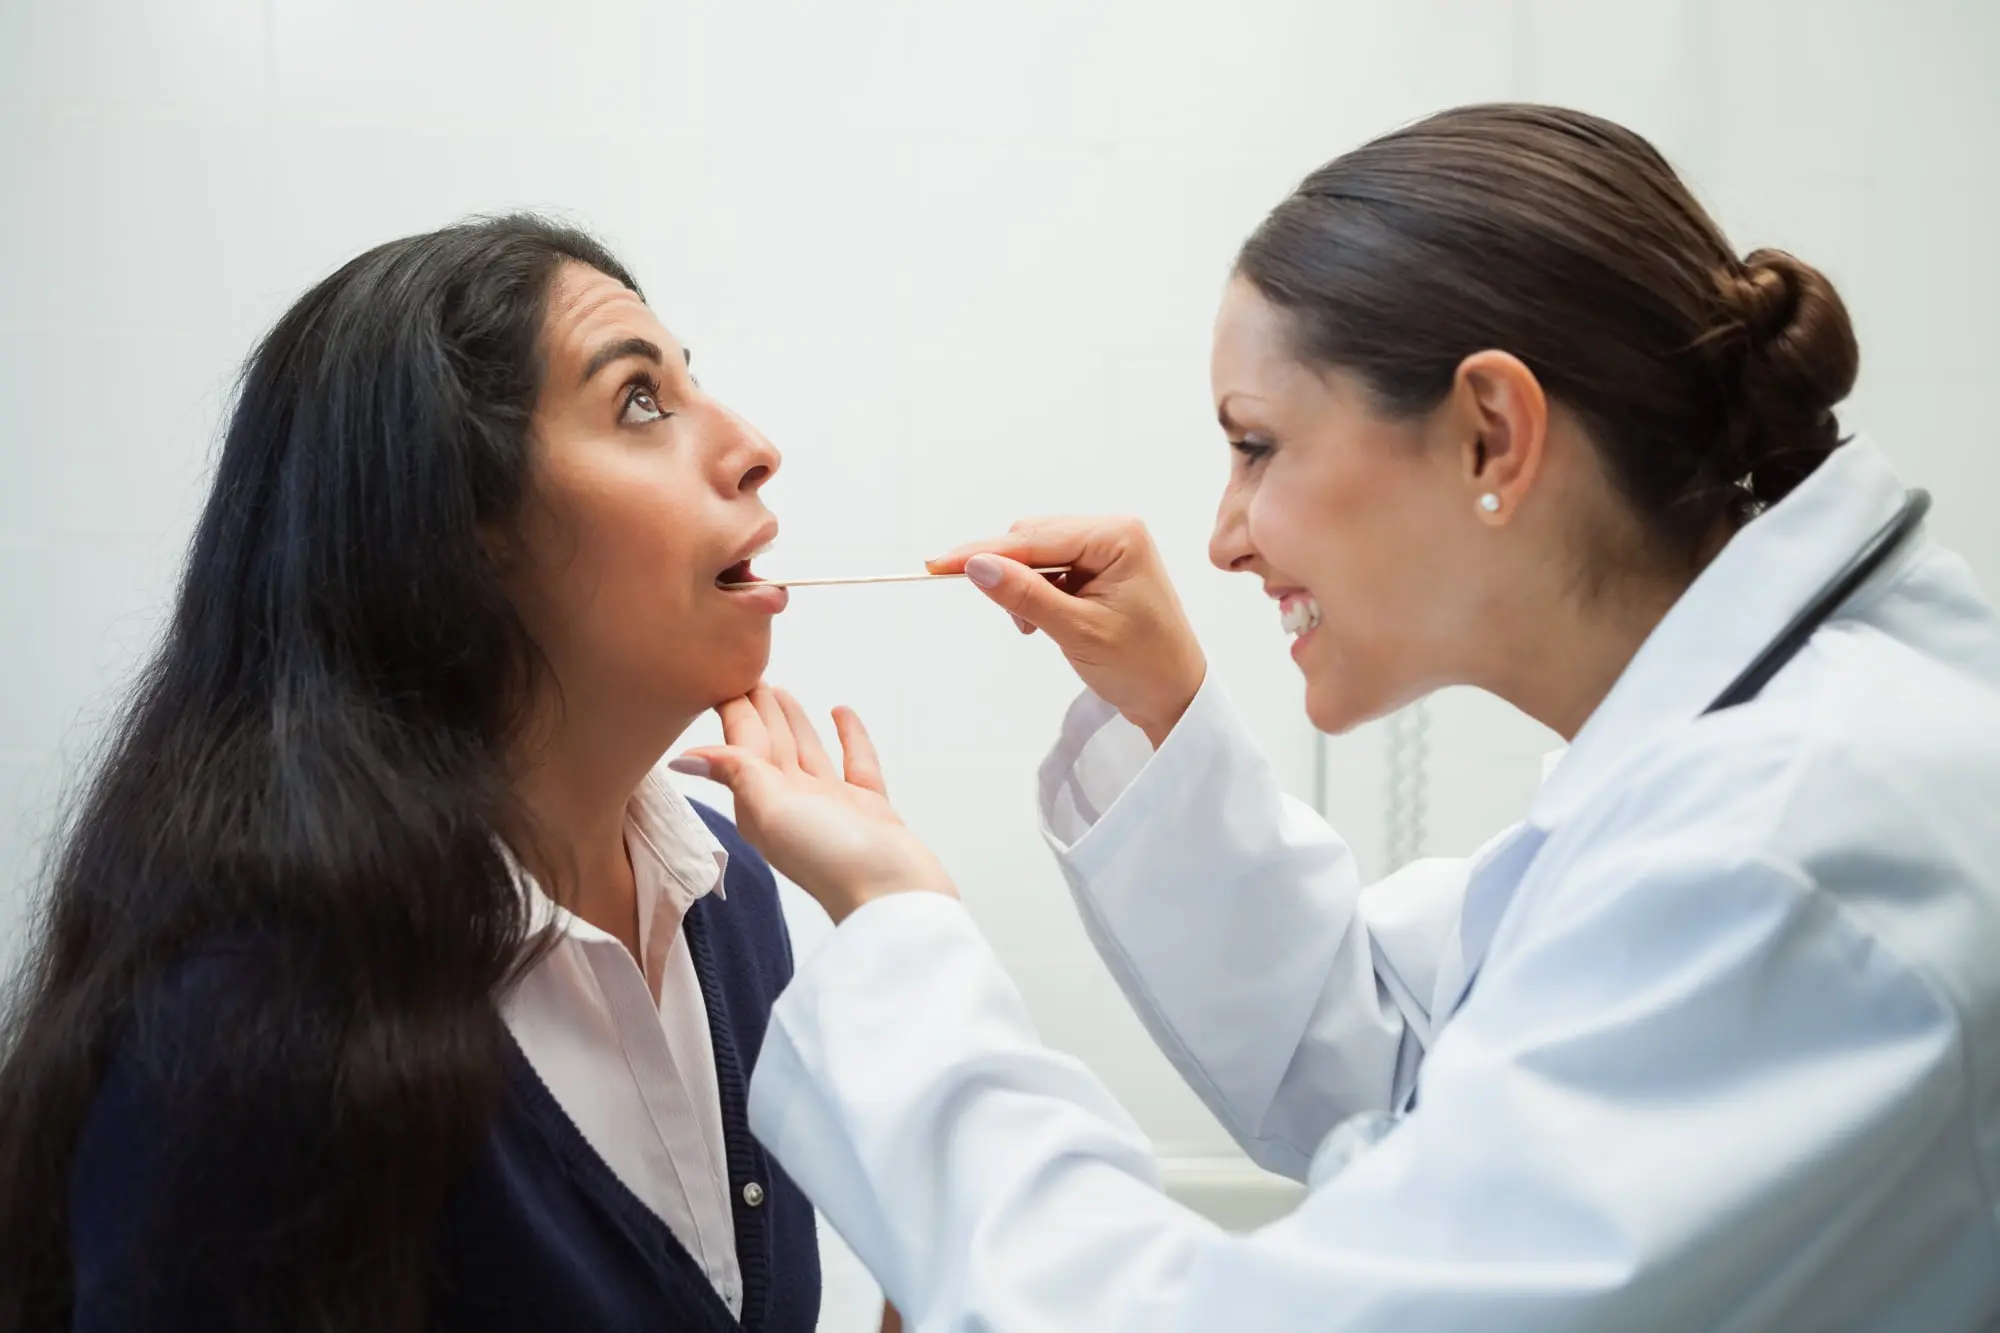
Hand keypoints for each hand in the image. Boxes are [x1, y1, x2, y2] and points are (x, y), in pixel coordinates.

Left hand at [669, 686, 955, 923]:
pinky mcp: (868, 809)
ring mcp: (832, 806)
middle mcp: (792, 805)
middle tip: (748, 673)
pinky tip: (841, 712)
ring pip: (807, 752)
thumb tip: (683, 758)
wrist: (892, 893)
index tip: (720, 677)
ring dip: (793, 722)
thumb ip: (736, 774)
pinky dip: (848, 737)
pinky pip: (855, 763)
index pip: (743, 746)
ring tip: (781, 691)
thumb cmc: (829, 858)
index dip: (735, 713)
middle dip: (759, 711)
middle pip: (771, 746)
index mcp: (762, 804)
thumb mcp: (772, 810)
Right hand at [929, 516, 1205, 746]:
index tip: (937, 565)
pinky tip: (1043, 621)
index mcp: (1117, 536)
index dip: (984, 552)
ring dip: (1022, 587)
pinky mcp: (1099, 568)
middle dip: (1009, 573)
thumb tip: (976, 566)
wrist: (1176, 697)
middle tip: (1009, 618)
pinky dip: (1035, 594)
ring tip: (1034, 628)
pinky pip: (1050, 569)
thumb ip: (1026, 595)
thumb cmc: (1142, 666)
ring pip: (1036, 554)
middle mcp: (1113, 531)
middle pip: (1032, 538)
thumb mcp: (1078, 632)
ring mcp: (1107, 549)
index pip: (1034, 538)